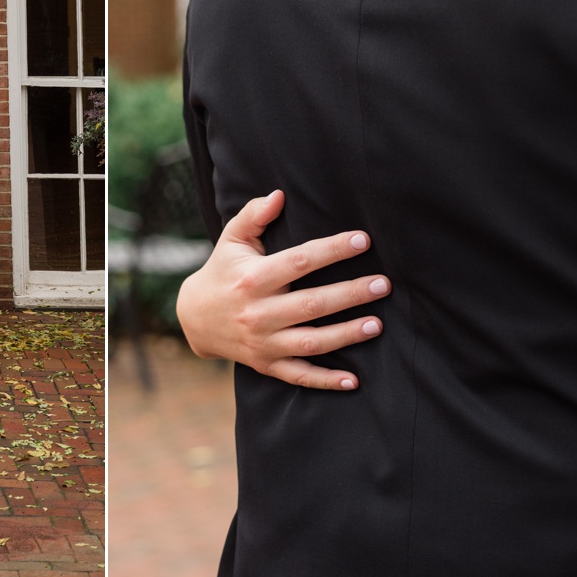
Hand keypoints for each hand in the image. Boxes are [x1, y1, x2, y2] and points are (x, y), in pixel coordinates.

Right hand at [174, 189, 388, 390]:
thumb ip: (254, 215)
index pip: (299, 262)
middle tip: (383, 285)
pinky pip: (299, 376)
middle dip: (350, 294)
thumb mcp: (232, 239)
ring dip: (346, 335)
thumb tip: (278, 195)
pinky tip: (354, 380)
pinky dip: (325, 381)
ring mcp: (263, 342)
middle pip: (312, 305)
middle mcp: (258, 312)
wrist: (194, 318)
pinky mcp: (267, 364)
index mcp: (253, 278)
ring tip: (377, 325)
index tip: (362, 241)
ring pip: (311, 343)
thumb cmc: (222, 271)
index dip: (332, 251)